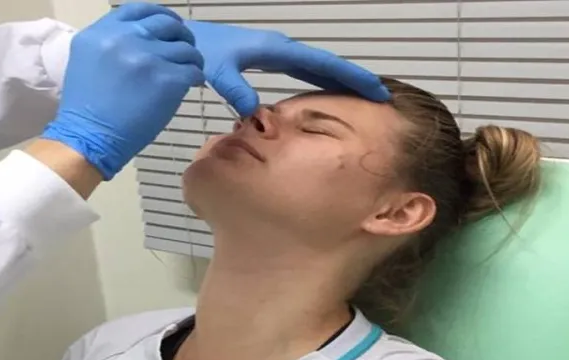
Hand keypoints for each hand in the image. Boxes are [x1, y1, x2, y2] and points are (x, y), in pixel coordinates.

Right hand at [41, 3, 204, 179]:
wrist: (88, 138)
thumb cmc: (88, 107)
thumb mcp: (89, 60)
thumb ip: (113, 42)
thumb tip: (144, 38)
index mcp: (102, 32)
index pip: (139, 9)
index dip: (160, 14)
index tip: (169, 26)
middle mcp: (124, 38)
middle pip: (167, 24)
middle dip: (180, 35)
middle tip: (184, 50)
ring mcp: (147, 57)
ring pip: (185, 47)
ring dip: (191, 59)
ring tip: (188, 71)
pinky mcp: (166, 79)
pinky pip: (193, 71)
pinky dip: (196, 77)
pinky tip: (191, 84)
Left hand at [185, 21, 389, 116]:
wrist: (187, 39)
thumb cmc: (203, 52)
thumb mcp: (217, 70)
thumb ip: (234, 87)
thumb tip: (252, 110)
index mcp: (279, 50)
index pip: (324, 64)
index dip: (351, 77)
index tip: (376, 90)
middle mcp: (284, 49)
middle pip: (328, 65)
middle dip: (355, 79)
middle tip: (382, 97)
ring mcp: (279, 53)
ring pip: (318, 67)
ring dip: (341, 81)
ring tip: (364, 97)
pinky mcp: (271, 59)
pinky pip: (305, 71)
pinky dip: (322, 81)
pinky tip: (328, 93)